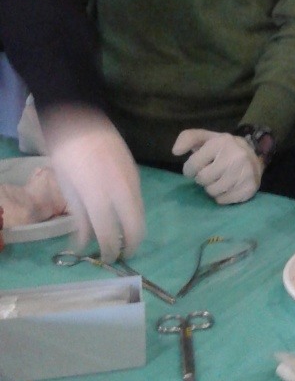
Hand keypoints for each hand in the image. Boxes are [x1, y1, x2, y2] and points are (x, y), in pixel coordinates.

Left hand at [40, 105, 144, 261]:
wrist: (82, 121)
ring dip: (134, 229)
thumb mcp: (67, 189)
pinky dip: (134, 213)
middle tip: (121, 254)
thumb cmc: (67, 155)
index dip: (110, 251)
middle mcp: (120, 190)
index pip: (110, 234)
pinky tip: (123, 216)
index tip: (107, 260)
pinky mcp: (136, 172)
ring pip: (141, 213)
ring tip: (122, 238)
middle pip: (136, 227)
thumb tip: (84, 243)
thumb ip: (79, 218)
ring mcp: (132, 180)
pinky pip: (139, 199)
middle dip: (131, 245)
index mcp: (98, 196)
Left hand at [172, 129, 262, 203]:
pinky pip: (223, 200)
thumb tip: (175, 151)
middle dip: (202, 178)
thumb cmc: (223, 149)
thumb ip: (188, 138)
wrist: (254, 157)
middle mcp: (235, 156)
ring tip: (219, 179)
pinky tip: (228, 186)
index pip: (193, 165)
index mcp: (222, 142)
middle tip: (210, 173)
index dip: (190, 169)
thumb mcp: (206, 138)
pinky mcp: (249, 188)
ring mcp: (244, 173)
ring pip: (212, 192)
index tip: (196, 167)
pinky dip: (222, 196)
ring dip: (211, 188)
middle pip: (202, 179)